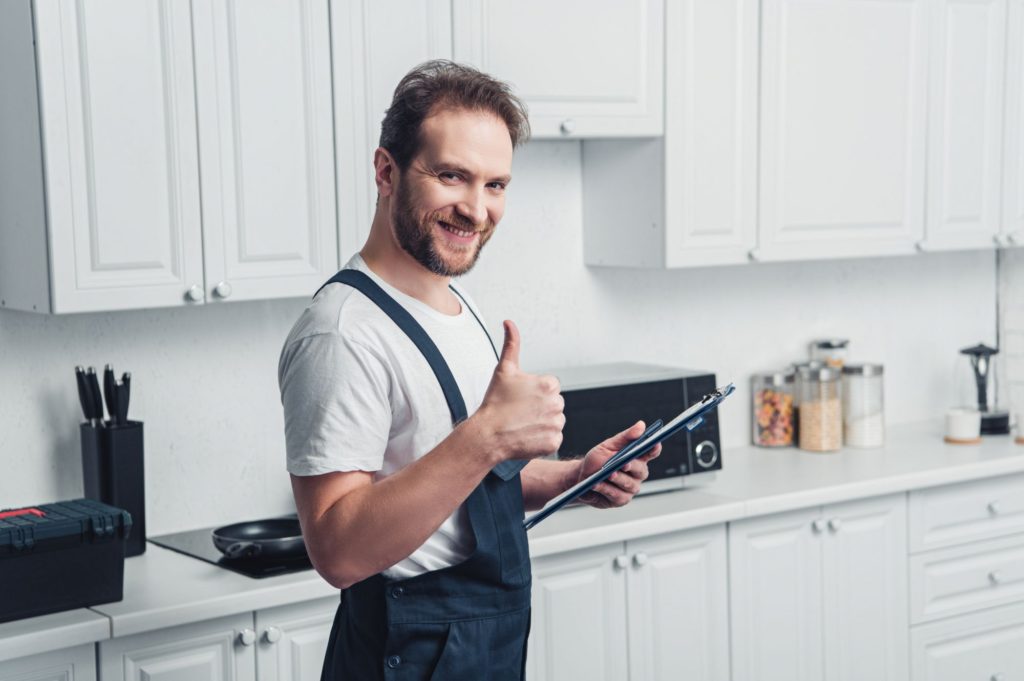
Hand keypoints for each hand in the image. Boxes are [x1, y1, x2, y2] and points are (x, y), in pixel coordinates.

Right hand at [475, 320, 564, 460]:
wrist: (487, 434)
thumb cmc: (495, 402)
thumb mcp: (504, 369)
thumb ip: (511, 344)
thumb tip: (509, 322)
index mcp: (549, 384)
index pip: (550, 388)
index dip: (533, 393)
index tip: (520, 399)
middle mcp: (557, 403)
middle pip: (553, 404)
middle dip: (540, 408)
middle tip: (520, 412)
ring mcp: (556, 424)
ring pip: (554, 421)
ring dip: (542, 423)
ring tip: (522, 424)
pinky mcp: (554, 442)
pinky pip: (553, 439)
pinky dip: (542, 439)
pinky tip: (527, 435)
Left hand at [574, 421, 660, 508]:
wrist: (580, 478)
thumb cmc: (597, 461)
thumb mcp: (608, 445)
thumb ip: (625, 437)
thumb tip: (642, 425)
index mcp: (637, 458)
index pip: (651, 452)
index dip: (655, 448)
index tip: (655, 442)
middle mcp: (637, 474)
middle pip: (641, 470)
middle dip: (632, 466)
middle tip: (624, 463)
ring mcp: (630, 488)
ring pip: (629, 484)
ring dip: (617, 479)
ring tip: (607, 474)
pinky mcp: (621, 500)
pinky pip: (616, 495)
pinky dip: (606, 489)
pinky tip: (597, 484)